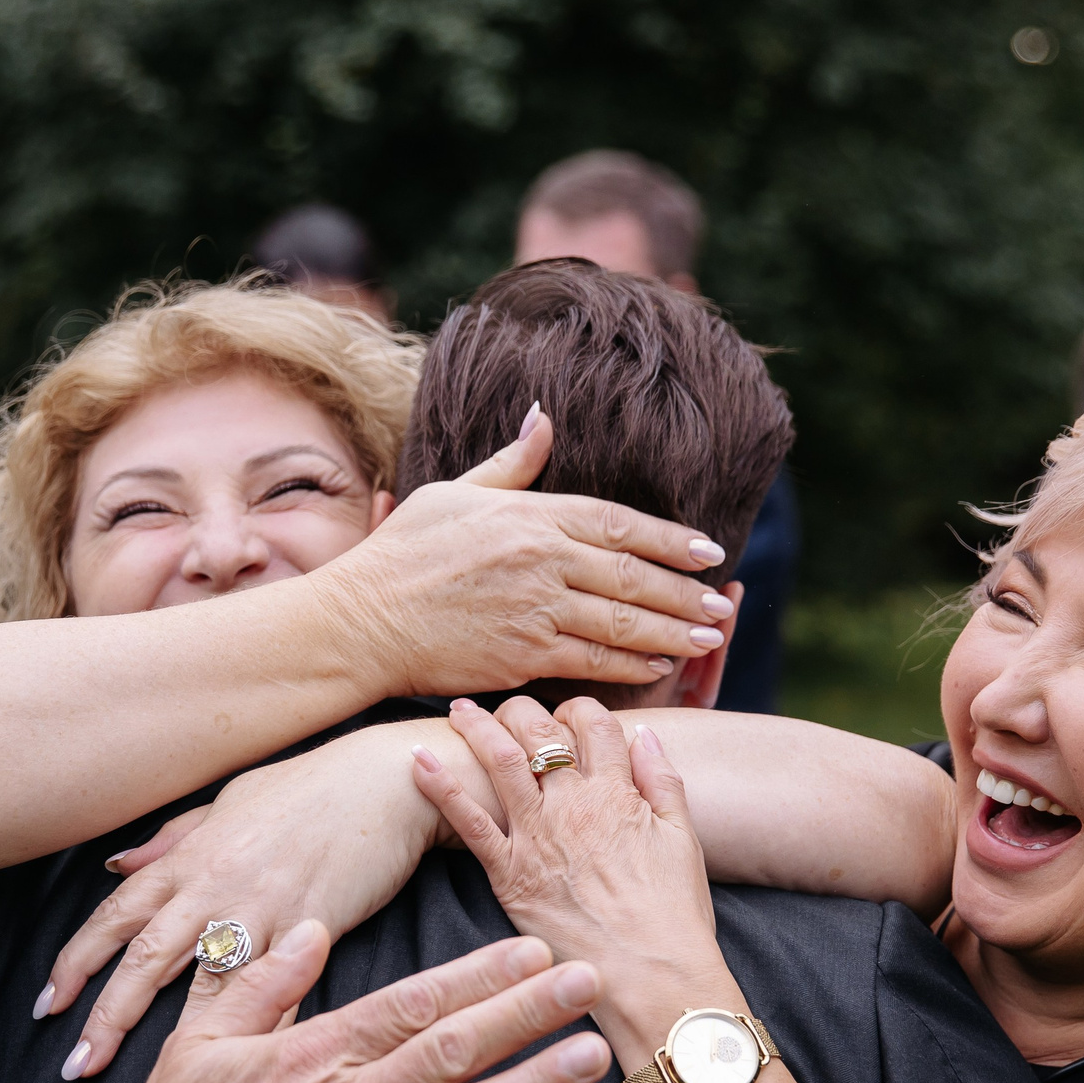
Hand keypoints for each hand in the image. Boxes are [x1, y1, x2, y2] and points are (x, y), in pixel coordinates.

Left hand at [40, 728, 445, 1077]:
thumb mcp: (228, 804)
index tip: (47, 1004)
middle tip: (74, 1064)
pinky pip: (272, 987)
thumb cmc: (311, 790)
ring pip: (198, 980)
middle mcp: (213, 885)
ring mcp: (261, 908)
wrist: (384, 782)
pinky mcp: (308, 928)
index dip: (76, 962)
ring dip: (161, 1032)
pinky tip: (233, 1065)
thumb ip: (171, 841)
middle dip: (103, 1015)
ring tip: (137, 1076)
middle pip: (143, 958)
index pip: (115, 916)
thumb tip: (116, 865)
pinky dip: (250, 1026)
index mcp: (190, 857)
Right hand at [130, 921, 604, 1082]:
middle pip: (453, 1047)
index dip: (479, 975)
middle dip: (526, 1010)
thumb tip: (310, 932)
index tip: (532, 951)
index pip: (412, 1003)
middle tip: (589, 980)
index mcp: (311, 1056)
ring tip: (591, 1054)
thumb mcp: (194, 1046)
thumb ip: (255, 984)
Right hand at [309, 412, 732, 697]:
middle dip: (683, 591)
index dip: (670, 538)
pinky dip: (631, 665)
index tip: (708, 549)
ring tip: (706, 637)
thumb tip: (544, 416)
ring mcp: (535, 610)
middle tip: (719, 605)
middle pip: (632, 574)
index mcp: (530, 516)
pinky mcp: (524, 655)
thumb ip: (511, 463)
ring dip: (671, 631)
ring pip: (622, 622)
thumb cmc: (404, 553)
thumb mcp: (455, 492)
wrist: (364, 619)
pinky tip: (659, 667)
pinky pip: (593, 661)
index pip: (619, 522)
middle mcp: (541, 561)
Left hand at [411, 697, 722, 1054]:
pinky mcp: (509, 873)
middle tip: (508, 709)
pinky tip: (419, 761)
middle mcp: (573, 805)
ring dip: (476, 727)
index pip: (594, 722)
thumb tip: (645, 735)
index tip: (569, 716)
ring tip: (458, 710)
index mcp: (618, 793)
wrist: (652, 974)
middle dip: (522, 710)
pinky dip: (440, 787)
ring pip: (500, 761)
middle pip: (540, 730)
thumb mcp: (682, 839)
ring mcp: (538, 836)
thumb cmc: (672, 915)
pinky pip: (468, 822)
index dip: (578, 709)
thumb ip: (664, 782)